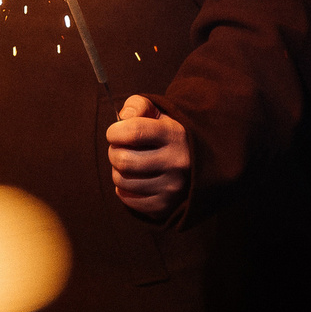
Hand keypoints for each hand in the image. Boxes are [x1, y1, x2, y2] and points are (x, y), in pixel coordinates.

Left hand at [106, 95, 190, 217]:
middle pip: (123, 160)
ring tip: (129, 164)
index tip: (115, 133)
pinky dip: (124, 189)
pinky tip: (135, 180)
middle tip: (120, 149)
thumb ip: (138, 105)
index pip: (133, 131)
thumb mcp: (158, 111)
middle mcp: (177, 162)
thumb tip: (124, 116)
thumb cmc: (167, 133)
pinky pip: (128, 199)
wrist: (197, 163)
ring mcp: (172, 187)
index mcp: (176, 134)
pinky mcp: (166, 206)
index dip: (115, 132)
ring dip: (118, 171)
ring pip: (122, 180)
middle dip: (114, 152)